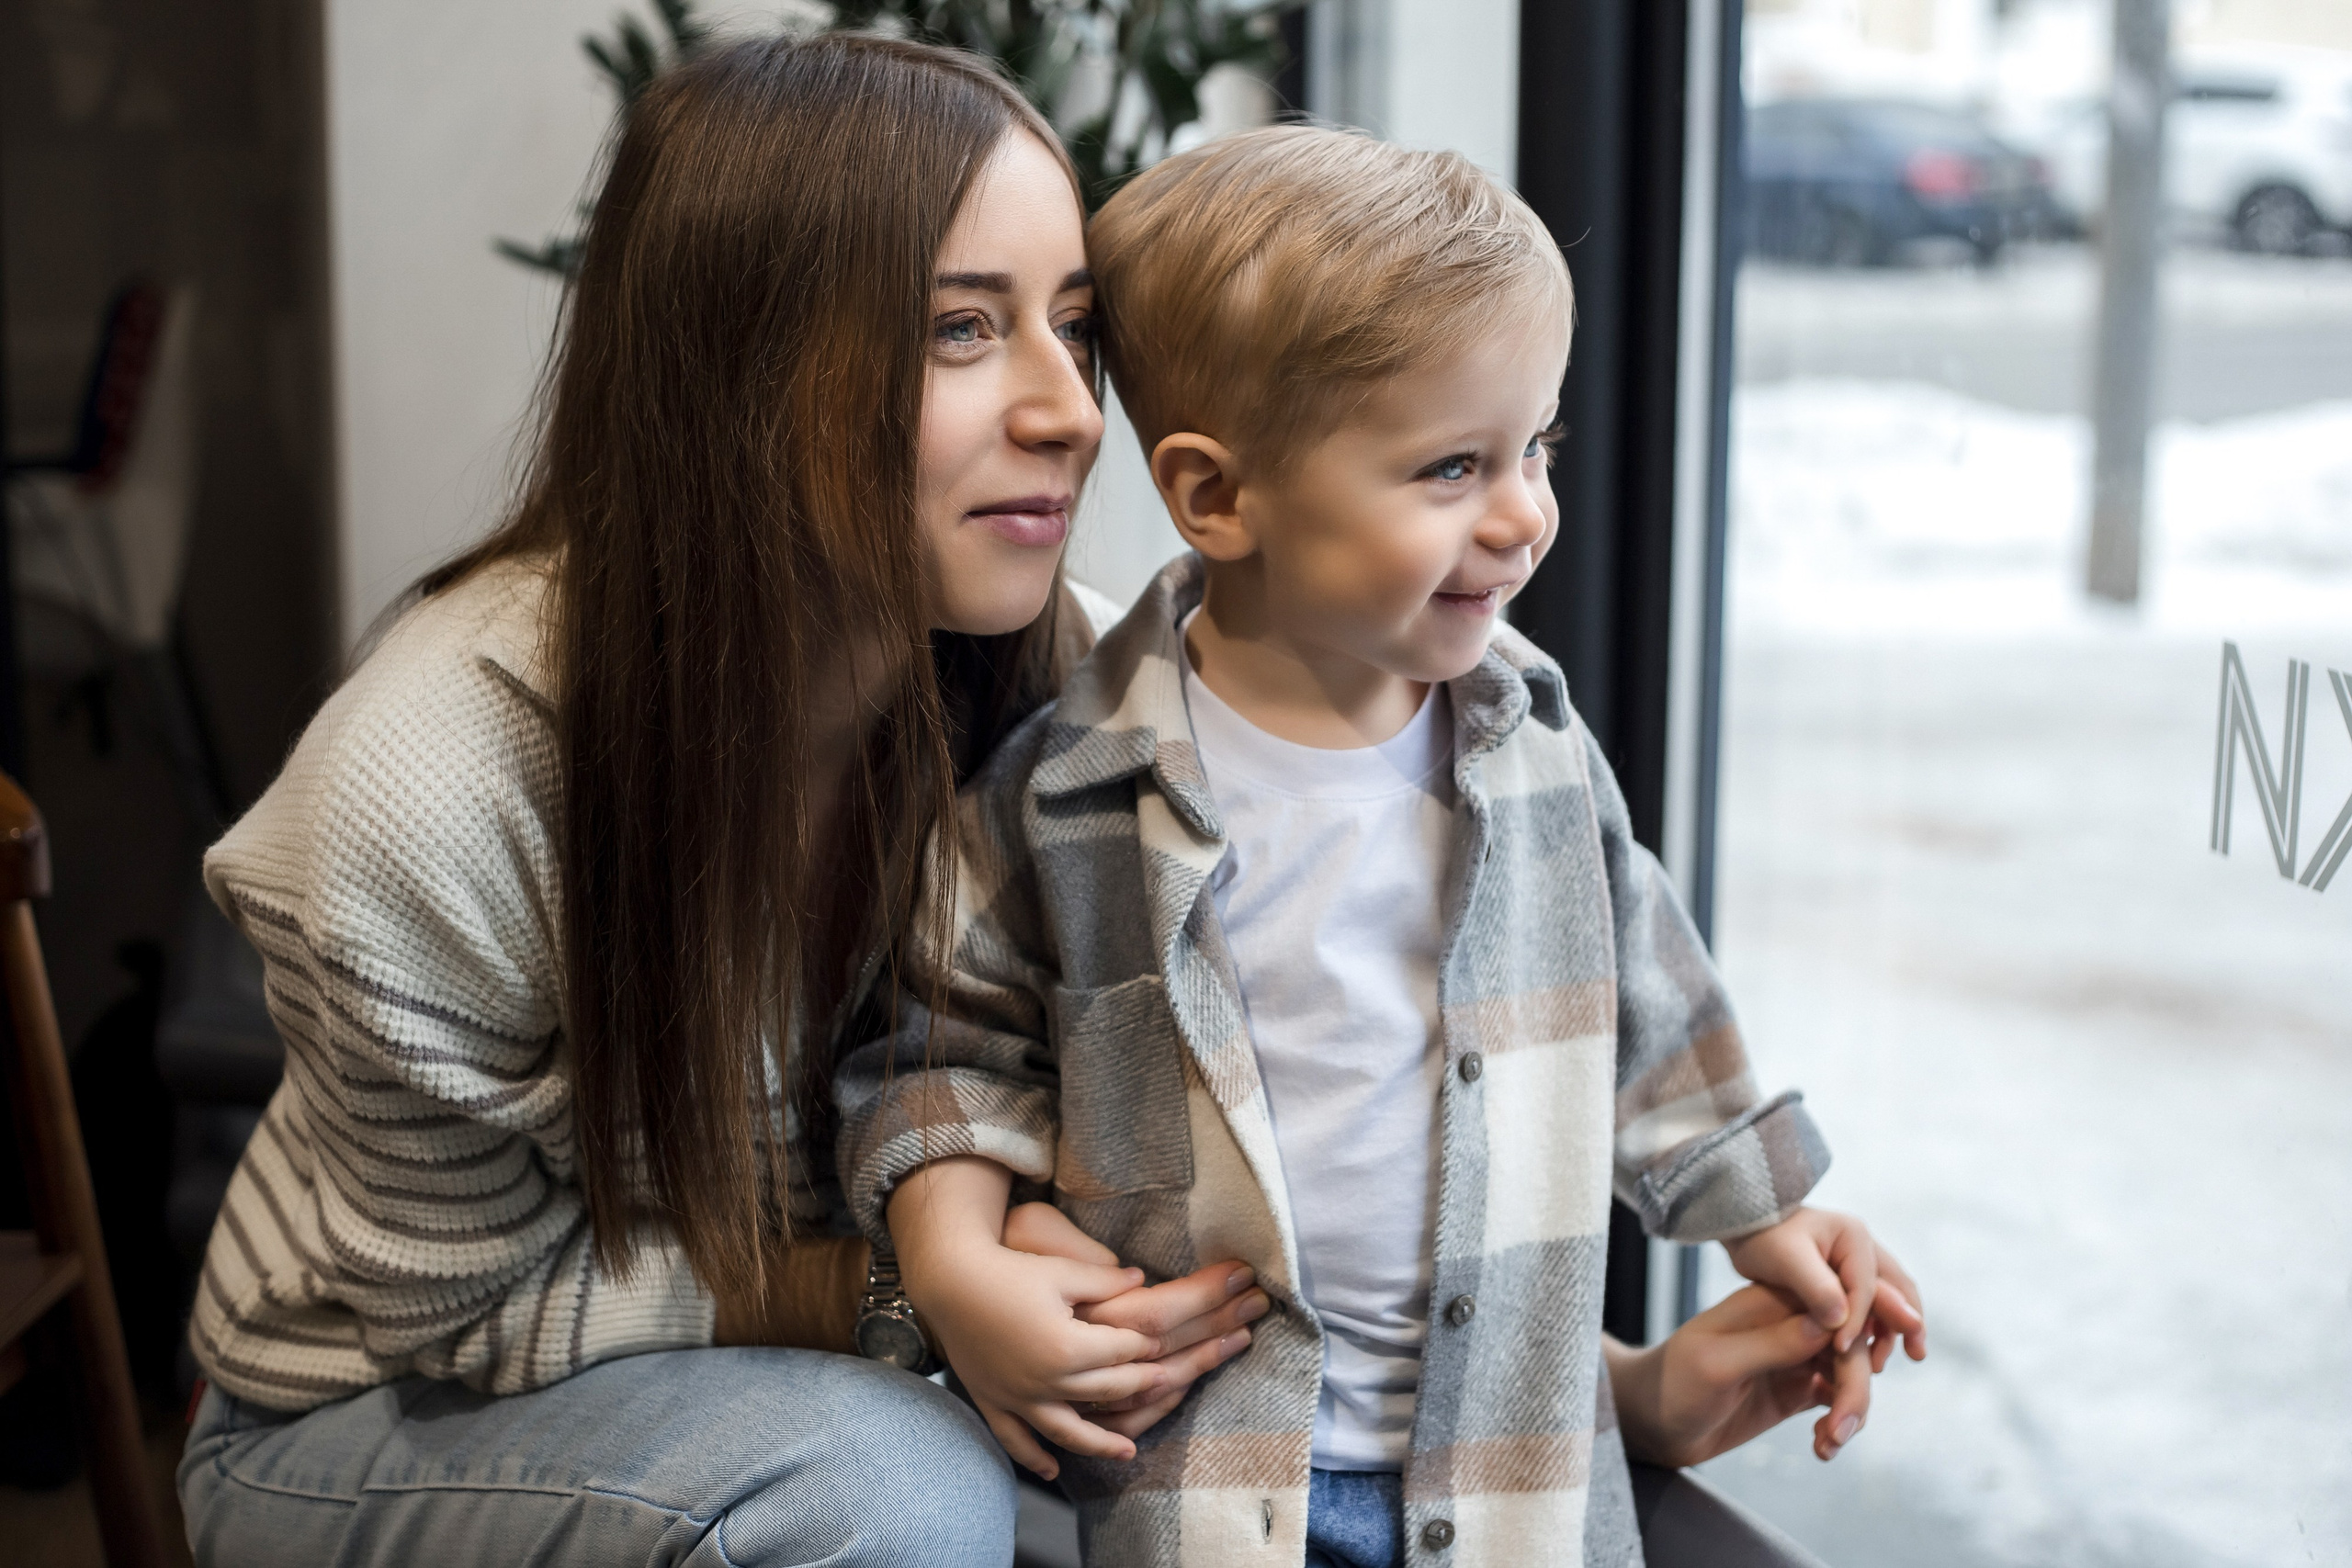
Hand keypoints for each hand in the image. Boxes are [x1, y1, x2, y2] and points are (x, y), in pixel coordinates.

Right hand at [888, 1159, 1255, 1481]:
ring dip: (1101, 1444)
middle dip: (1138, 1385)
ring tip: (1127, 1453)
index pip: (1123, 1352)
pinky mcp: (994, 1401)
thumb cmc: (1009, 1269)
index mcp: (1069, 1347)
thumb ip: (1106, 1280)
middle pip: (1107, 1390)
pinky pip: (1016, 1439)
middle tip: (1163, 1384)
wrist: (949, 1280)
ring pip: (1069, 1431)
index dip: (1145, 1345)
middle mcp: (1047, 1381)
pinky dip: (1034, 1458)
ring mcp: (1019, 1398)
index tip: (1163, 1342)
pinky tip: (1050, 1470)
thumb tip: (1143, 1278)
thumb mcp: (1063, 1270)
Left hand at [1610, 1280, 1908, 1467]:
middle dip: (1858, 1382)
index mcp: (1770, 1300)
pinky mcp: (1795, 1388)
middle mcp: (1789, 1323)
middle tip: (1844, 1427)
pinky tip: (1822, 1448)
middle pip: (1851, 1341)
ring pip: (1850, 1373)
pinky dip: (1840, 1424)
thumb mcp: (1716, 1362)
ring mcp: (1795, 1356)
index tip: (1898, 1344)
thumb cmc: (1673, 1383)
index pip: (1834, 1297)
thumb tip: (1828, 1322)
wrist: (1651, 1423)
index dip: (1873, 1314)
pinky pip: (1838, 1399)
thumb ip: (1771, 1342)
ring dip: (1852, 1408)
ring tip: (1830, 1444)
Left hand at [1721, 1206, 1926, 1364]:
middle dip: (1908, 1322)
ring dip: (1891, 1330)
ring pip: (1888, 1299)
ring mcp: (1856, 1262)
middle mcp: (1862, 1247)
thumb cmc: (1760, 1236)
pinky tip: (1863, 1355)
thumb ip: (1815, 1287)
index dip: (1857, 1321)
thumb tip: (1842, 1322)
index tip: (1841, 1350)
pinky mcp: (1845, 1278)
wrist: (1743, 1225)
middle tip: (1917, 1356)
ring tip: (1880, 1364)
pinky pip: (1870, 1306)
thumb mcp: (1784, 1258)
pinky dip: (1872, 1329)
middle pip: (1897, 1289)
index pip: (1865, 1287)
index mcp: (1853, 1236)